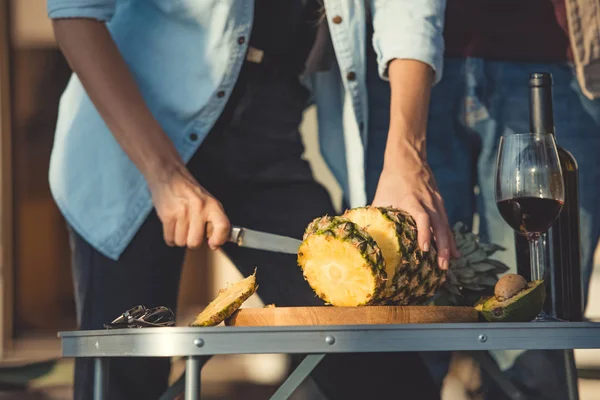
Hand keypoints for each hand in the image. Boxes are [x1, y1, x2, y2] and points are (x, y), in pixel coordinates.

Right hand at [147, 164, 229, 249]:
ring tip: (180, 224)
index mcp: (213, 205)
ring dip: (180, 238)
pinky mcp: (167, 214)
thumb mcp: (209, 202)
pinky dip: (170, 237)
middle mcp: (199, 208)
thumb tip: (216, 244)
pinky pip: (170, 239)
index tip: (213, 244)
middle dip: (192, 241)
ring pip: (181, 242)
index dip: (219, 239)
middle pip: (195, 242)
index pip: (223, 227)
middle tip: (191, 230)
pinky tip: (172, 225)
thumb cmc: (190, 193)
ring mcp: (182, 211)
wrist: (169, 176)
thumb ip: (214, 221)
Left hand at [372, 147, 458, 268]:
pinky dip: (449, 236)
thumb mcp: (382, 195)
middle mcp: (428, 202)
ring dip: (448, 245)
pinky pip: (446, 222)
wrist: (407, 159)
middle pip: (439, 226)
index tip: (424, 249)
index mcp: (412, 200)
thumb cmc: (391, 178)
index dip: (424, 233)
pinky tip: (453, 251)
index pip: (422, 218)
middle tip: (442, 266)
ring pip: (445, 226)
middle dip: (442, 247)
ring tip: (449, 263)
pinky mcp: (440, 203)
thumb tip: (365, 234)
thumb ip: (376, 214)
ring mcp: (436, 202)